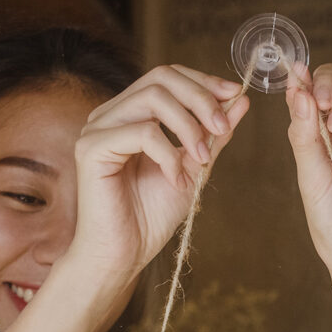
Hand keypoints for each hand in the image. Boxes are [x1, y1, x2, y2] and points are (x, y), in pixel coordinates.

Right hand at [67, 65, 249, 291]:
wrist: (124, 255)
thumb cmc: (151, 218)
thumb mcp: (193, 170)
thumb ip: (212, 135)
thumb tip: (240, 100)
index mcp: (131, 115)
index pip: (167, 76)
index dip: (203, 82)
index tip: (234, 96)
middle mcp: (111, 115)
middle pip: (161, 78)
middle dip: (201, 99)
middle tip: (223, 129)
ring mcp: (98, 129)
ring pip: (152, 98)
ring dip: (189, 126)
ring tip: (203, 158)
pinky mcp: (91, 148)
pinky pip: (141, 132)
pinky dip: (168, 154)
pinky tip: (175, 179)